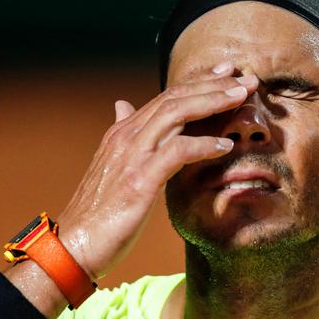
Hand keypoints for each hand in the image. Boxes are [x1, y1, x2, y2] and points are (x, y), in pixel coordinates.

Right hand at [57, 63, 258, 279]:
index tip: (226, 73)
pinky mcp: (139, 180)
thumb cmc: (98, 211)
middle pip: (175, 98)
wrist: (74, 244)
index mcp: (122, 133)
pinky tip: (225, 145)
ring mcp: (131, 156)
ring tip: (241, 98)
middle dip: (213, 85)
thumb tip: (122, 105)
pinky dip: (203, 145)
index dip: (199, 83)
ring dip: (212, 103)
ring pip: (176, 114)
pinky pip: (176, 152)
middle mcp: (126, 136)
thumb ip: (122, 134)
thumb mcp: (111, 165)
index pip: (166, 97)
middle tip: (245, 78)